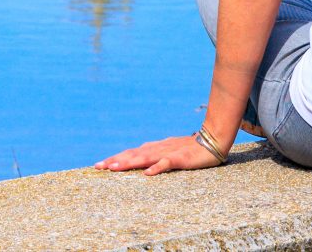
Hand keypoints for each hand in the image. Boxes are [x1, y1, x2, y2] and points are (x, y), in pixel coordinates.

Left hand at [94, 133, 225, 174]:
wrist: (214, 138)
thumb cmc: (192, 148)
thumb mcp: (170, 151)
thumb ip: (156, 156)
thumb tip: (142, 165)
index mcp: (155, 148)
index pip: (131, 153)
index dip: (115, 158)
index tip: (99, 165)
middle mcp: (158, 148)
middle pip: (133, 154)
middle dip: (115, 160)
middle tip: (98, 167)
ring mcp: (168, 152)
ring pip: (145, 158)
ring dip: (128, 162)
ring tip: (113, 168)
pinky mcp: (180, 158)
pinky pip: (167, 163)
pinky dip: (157, 167)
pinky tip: (147, 174)